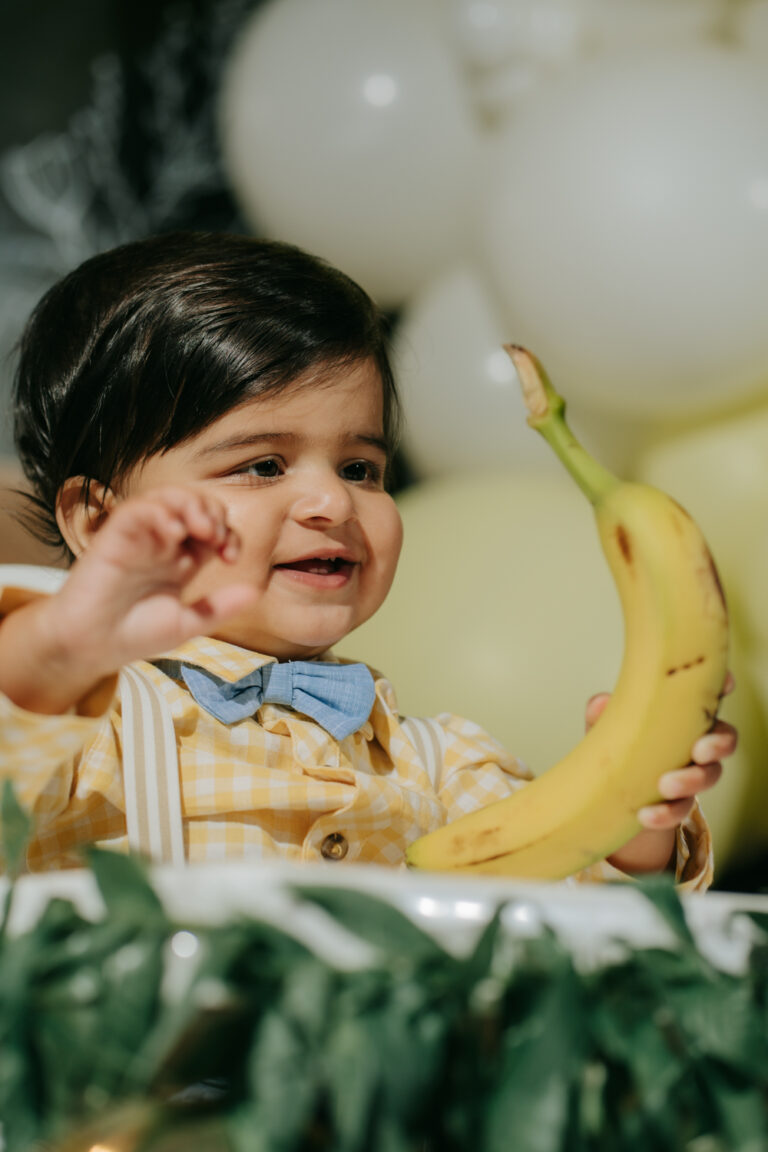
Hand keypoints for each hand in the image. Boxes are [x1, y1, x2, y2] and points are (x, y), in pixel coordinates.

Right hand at [0, 487, 257, 713]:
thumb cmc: (133, 634)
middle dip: (213, 512)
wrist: (92, 648)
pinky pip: (136, 510)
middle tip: (216, 537)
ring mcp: (139, 538)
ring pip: (166, 497)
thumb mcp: (187, 623)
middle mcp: (162, 543)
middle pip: (194, 504)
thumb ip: (220, 607)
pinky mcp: (114, 537)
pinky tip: (173, 531)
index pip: (214, 528)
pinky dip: (158, 512)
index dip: (229, 534)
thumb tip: (257, 591)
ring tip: (202, 528)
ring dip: (189, 504)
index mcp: (181, 559)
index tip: (230, 558)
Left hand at [585, 674, 736, 873]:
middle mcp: (694, 742)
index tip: (725, 685)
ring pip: (709, 776)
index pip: (709, 698)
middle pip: (724, 739)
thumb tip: (601, 703)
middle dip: (717, 745)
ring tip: (664, 785)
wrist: (606, 800)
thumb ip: (601, 715)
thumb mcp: (603, 730)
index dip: (723, 688)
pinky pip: (681, 810)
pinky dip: (666, 813)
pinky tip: (645, 815)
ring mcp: (691, 774)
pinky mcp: (678, 805)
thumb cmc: (615, 749)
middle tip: (699, 751)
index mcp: (681, 716)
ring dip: (690, 781)